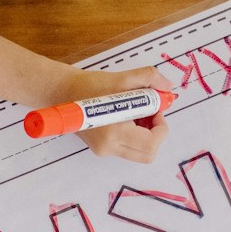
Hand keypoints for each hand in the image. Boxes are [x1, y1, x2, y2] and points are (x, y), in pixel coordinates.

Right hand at [58, 65, 173, 162]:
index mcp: (114, 132)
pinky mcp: (102, 149)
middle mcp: (109, 147)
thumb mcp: (122, 78)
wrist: (63, 93)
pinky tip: (127, 118)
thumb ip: (149, 78)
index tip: (155, 107)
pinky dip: (136, 135)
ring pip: (140, 153)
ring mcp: (105, 151)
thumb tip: (167, 88)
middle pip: (148, 154)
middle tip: (150, 113)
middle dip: (156, 133)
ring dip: (147, 134)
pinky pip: (129, 148)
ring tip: (137, 112)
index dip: (161, 126)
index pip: (151, 143)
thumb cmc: (89, 86)